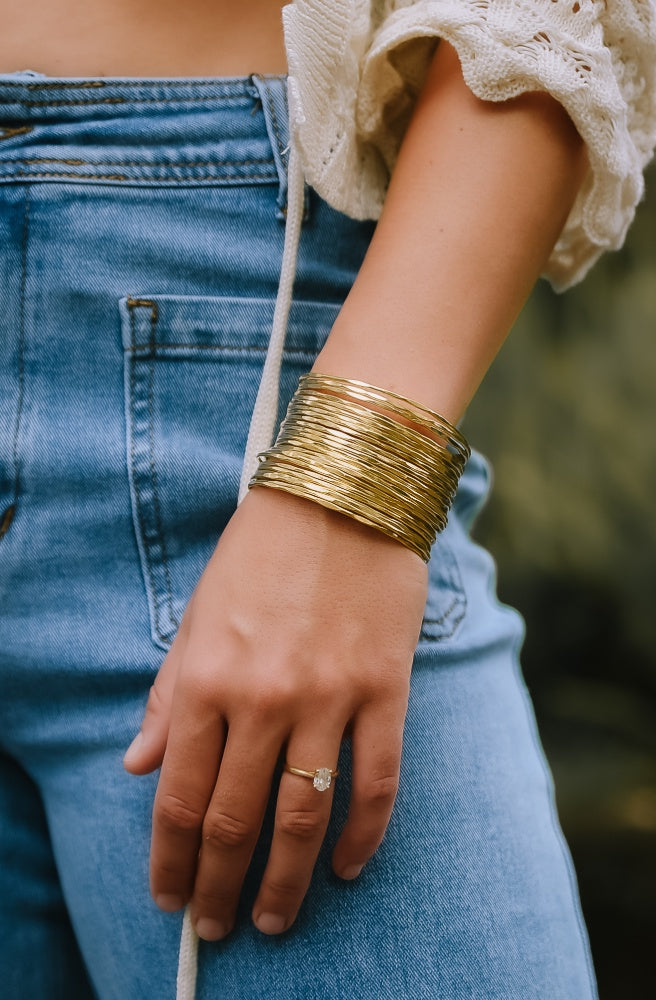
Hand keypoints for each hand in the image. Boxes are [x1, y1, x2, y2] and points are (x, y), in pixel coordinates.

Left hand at [123, 485, 427, 939]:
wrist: (342, 492)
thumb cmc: (260, 550)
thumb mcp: (197, 614)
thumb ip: (169, 694)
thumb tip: (139, 766)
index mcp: (207, 678)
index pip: (181, 796)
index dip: (171, 858)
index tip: (170, 896)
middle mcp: (264, 698)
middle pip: (237, 820)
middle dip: (221, 886)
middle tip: (217, 926)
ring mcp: (329, 696)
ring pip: (304, 815)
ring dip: (286, 880)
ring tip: (274, 919)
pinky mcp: (384, 689)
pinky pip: (377, 781)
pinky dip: (363, 834)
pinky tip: (348, 868)